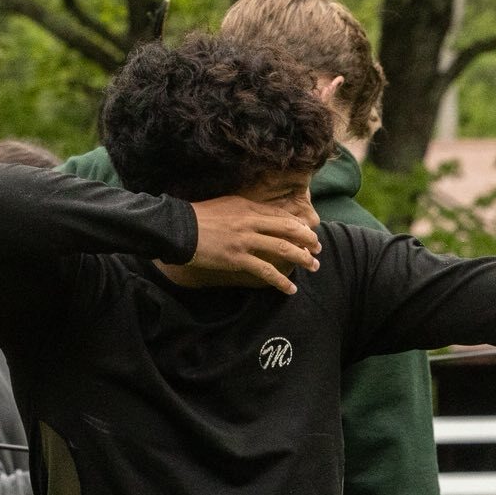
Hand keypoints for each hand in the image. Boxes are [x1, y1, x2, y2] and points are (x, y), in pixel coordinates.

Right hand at [180, 195, 320, 293]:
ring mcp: (245, 239)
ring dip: (301, 258)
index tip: (308, 233)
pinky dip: (280, 280)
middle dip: (308, 239)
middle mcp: (250, 220)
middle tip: (318, 249)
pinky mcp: (237, 257)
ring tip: (313, 266)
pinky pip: (265, 270)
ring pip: (282, 248)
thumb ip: (244, 211)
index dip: (299, 225)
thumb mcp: (225, 206)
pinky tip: (290, 288)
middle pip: (288, 228)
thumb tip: (259, 218)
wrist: (177, 228)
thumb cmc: (198, 217)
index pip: (281, 215)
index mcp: (247, 206)